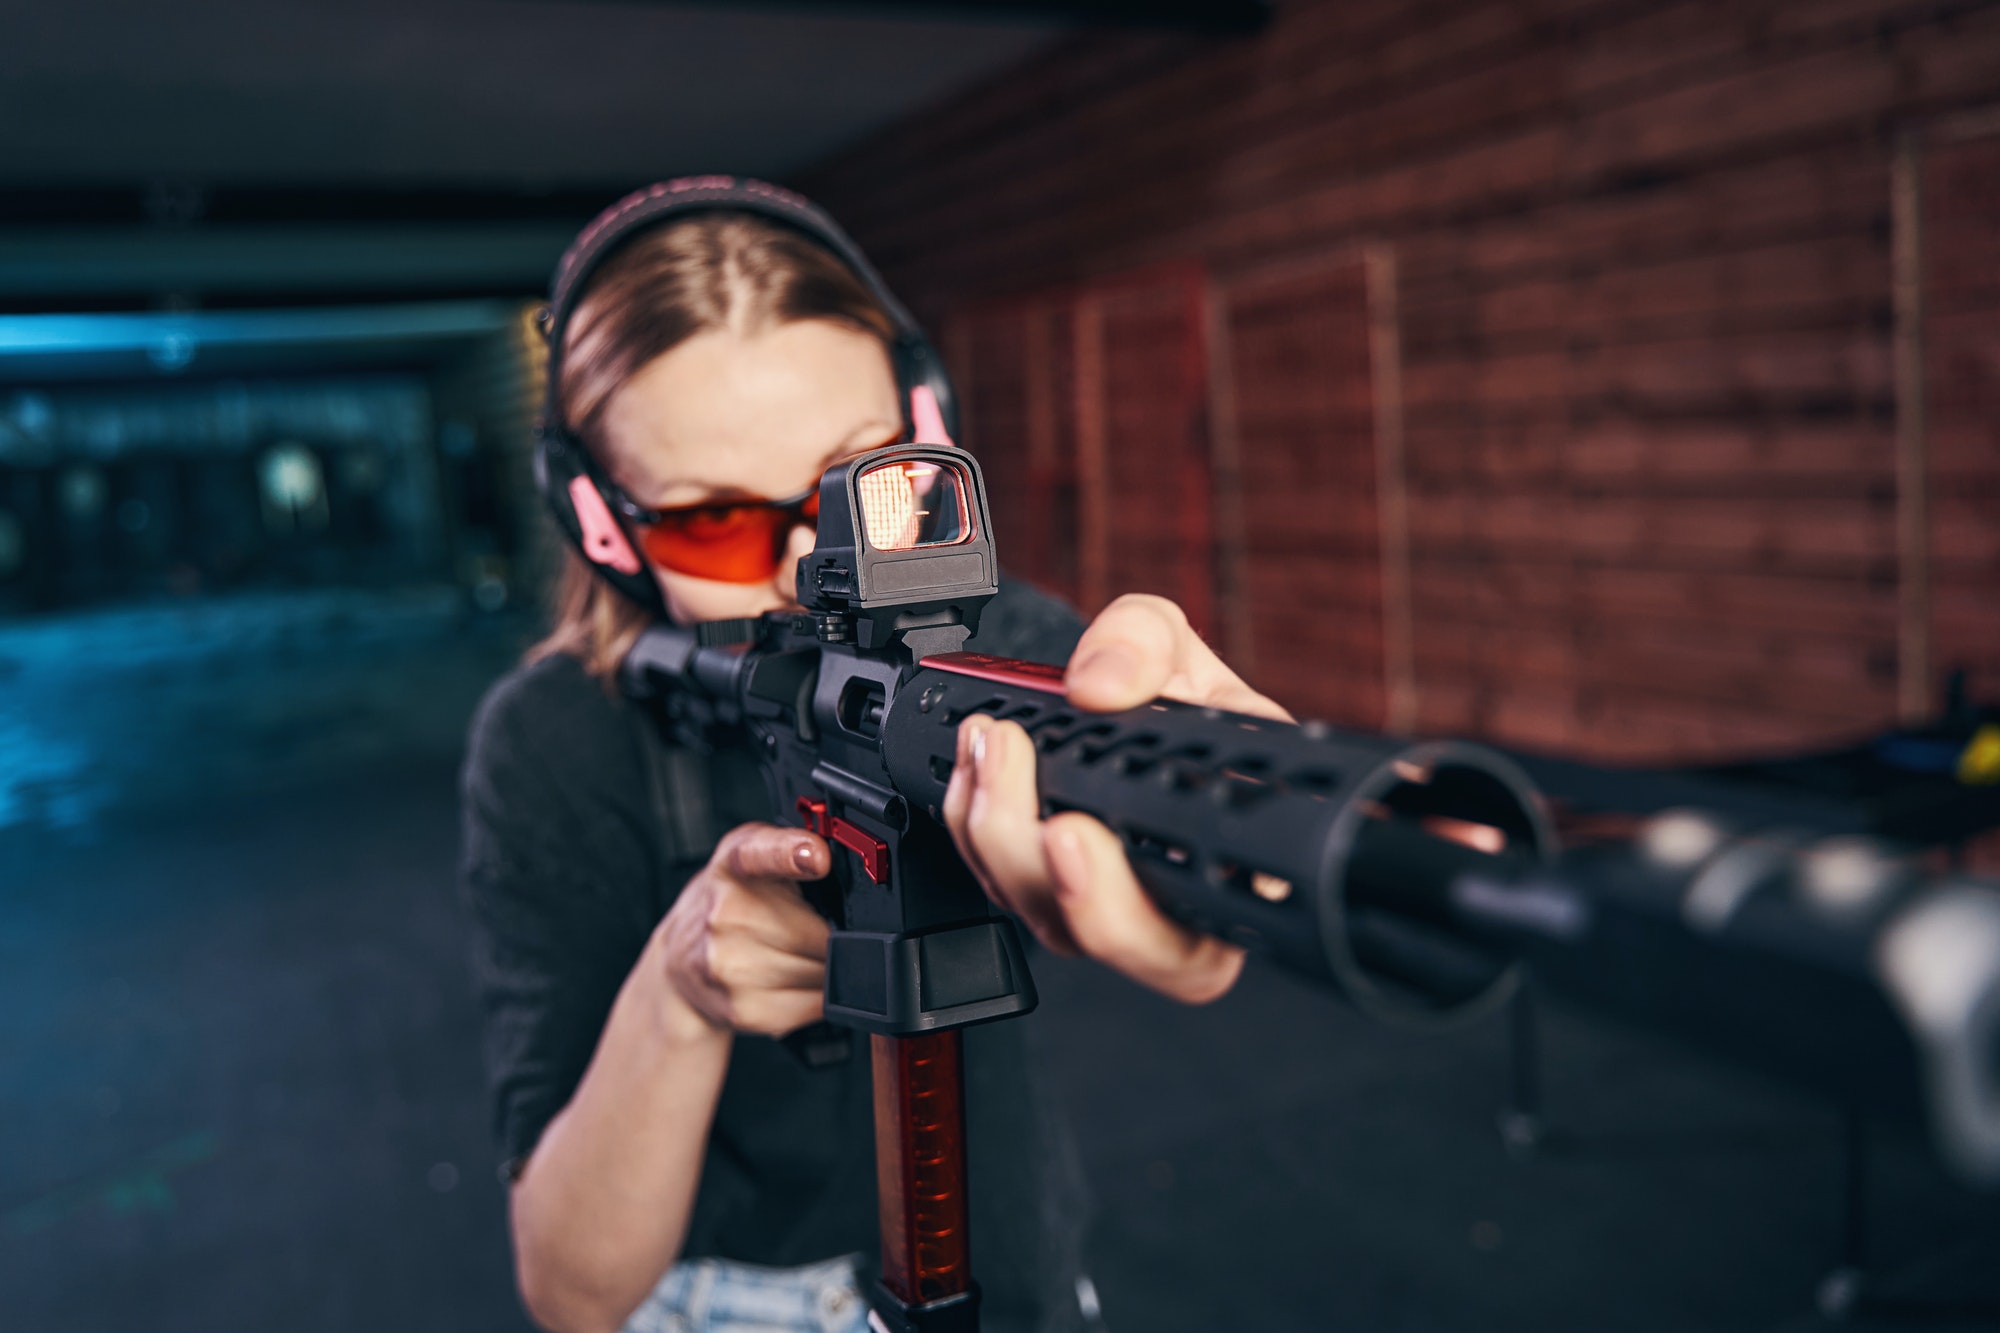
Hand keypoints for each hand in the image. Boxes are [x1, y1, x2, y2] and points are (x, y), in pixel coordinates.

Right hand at [653, 823, 832, 1036]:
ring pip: (822, 973)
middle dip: (830, 933)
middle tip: (810, 927)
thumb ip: (796, 844)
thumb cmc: (730, 903)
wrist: (680, 961)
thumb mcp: (754, 854)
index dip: (791, 852)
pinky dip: (816, 995)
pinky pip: (814, 1004)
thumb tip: (840, 864)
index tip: (817, 856)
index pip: (760, 852)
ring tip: (795, 953)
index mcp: (735, 862)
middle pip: (820, 933)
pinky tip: (790, 979)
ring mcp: (729, 965)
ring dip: (825, 966)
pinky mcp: (742, 1008)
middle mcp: (725, 914)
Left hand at [941, 594, 1293, 1003]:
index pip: (1191, 947)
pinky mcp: (1045, 887)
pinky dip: (973, 828)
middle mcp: (1171, 905)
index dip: (1123, 909)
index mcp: (1235, 868)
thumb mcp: (1173, 637)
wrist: (1135, 691)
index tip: (1070, 832)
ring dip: (996, 841)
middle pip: (1105, 944)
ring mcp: (1105, 903)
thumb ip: (1145, 642)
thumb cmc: (1174, 684)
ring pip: (1044, 921)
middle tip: (1014, 780)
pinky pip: (1000, 885)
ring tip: (991, 747)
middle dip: (1041, 869)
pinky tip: (972, 766)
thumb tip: (1099, 687)